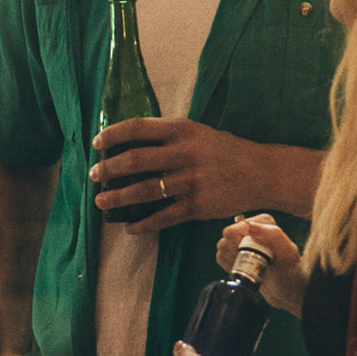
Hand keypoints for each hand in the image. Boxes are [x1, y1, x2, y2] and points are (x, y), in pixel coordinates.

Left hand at [89, 118, 263, 232]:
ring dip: (118, 198)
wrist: (262, 173)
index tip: (97, 142)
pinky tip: (130, 227)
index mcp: (182, 130)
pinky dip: (143, 224)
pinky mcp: (197, 206)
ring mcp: (190, 181)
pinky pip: (163, 217)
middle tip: (94, 175)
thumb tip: (131, 146)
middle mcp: (184, 154)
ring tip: (102, 202)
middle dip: (108, 169)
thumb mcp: (199, 133)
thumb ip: (170, 137)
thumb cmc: (227, 151)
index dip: (113, 134)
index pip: (138, 128)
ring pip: (144, 191)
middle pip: (135, 160)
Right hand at [217, 215, 305, 315]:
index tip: (259, 257)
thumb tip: (249, 225)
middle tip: (256, 264)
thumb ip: (273, 235)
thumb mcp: (288, 254)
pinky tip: (245, 272)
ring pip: (222, 246)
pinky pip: (220, 257)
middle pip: (227, 236)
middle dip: (238, 253)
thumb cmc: (292, 273)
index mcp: (264, 222)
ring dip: (234, 261)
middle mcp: (252, 228)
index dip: (241, 245)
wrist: (289, 294)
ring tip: (253, 269)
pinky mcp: (234, 254)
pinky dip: (230, 267)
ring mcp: (241, 241)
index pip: (236, 228)